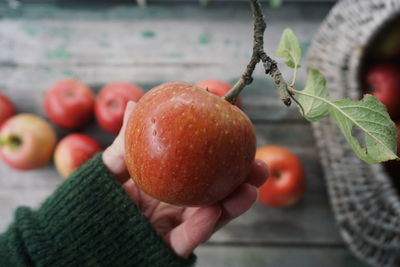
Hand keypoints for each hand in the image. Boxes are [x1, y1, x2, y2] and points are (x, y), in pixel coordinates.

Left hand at [103, 101, 267, 258]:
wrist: (81, 238)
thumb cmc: (96, 199)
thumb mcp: (109, 169)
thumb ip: (124, 143)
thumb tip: (132, 104)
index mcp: (169, 183)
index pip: (201, 167)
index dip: (222, 154)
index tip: (240, 135)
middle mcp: (177, 205)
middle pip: (216, 192)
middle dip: (241, 180)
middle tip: (259, 165)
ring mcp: (174, 228)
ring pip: (211, 218)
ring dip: (233, 205)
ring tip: (250, 190)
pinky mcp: (166, 250)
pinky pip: (186, 240)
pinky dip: (201, 227)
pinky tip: (214, 210)